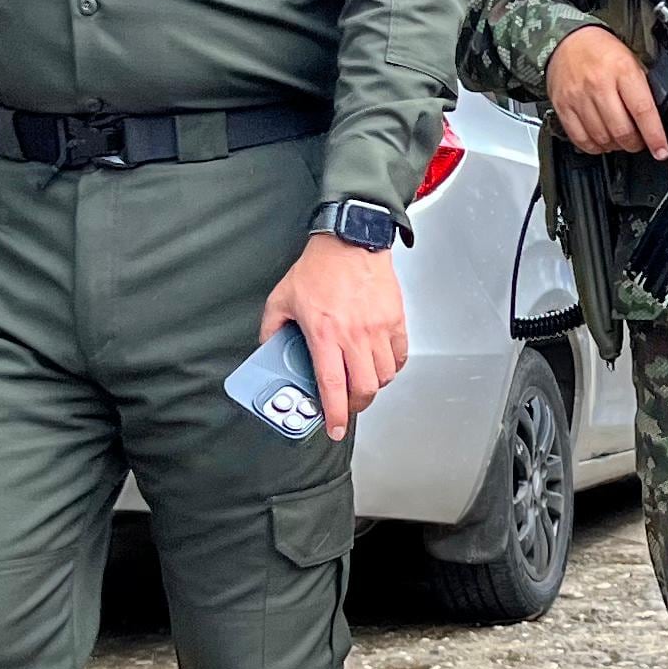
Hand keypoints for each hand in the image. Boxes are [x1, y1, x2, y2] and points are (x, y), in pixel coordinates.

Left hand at [264, 234, 407, 439]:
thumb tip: (268, 350)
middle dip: (356, 406)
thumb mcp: (281, 299)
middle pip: (364, 388)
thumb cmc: (319, 267)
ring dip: (372, 386)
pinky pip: (399, 356)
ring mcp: (377, 328)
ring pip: (384, 376)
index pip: (332, 386)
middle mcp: (353, 335)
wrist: (351, 241)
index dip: (335, 414)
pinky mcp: (395, 320)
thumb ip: (271, 329)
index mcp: (323, 334)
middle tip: (348, 406)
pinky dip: (391, 367)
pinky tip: (379, 363)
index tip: (335, 428)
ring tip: (361, 381)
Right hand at [546, 26, 667, 157]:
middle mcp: (599, 84)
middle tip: (639, 141)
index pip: (642, 110)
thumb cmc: (602, 50)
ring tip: (620, 139)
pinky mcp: (563, 106)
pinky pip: (580, 138)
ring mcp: (579, 97)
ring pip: (602, 138)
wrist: (567, 39)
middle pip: (622, 130)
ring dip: (616, 146)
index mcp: (622, 70)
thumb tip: (657, 118)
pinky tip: (601, 140)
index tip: (661, 150)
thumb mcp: (631, 60)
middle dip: (635, 144)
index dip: (654, 136)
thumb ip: (643, 88)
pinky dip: (594, 147)